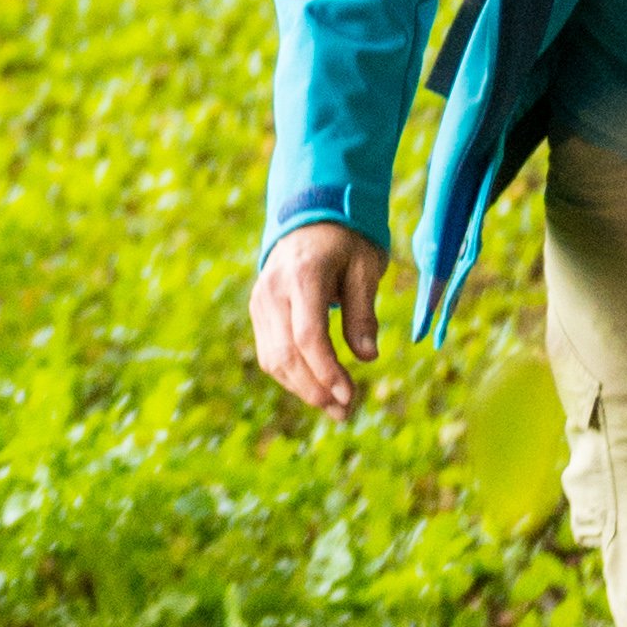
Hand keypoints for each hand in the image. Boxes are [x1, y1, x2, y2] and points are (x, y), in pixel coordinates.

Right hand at [253, 225, 384, 418]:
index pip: (308, 336)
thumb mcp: (365, 268)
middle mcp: (273, 290)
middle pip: (286, 354)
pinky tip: (317, 388)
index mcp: (303, 275)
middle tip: (346, 412)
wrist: (310, 215)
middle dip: (316, 389)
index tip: (351, 395)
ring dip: (303, 389)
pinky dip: (292, 375)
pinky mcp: (259, 310)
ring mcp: (261, 301)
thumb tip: (367, 357)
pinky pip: (270, 352)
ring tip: (336, 409)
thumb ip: (364, 313)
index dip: (328, 371)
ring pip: (274, 359)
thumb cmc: (346, 241)